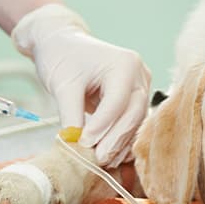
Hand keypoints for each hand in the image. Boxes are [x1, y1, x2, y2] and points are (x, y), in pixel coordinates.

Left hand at [12, 5, 150, 166]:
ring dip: (121, 142)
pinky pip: (134, 121)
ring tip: (103, 160)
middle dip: (115, 138)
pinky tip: (112, 153)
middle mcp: (139, 74)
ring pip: (137, 121)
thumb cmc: (62, 56)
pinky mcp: (137, 96)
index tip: (84, 143)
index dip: (102, 126)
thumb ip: (71, 115)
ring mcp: (142, 85)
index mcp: (125, 63)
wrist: (63, 43)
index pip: (117, 101)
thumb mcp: (63, 84)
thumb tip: (76, 145)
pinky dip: (123, 137)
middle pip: (134, 113)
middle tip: (98, 159)